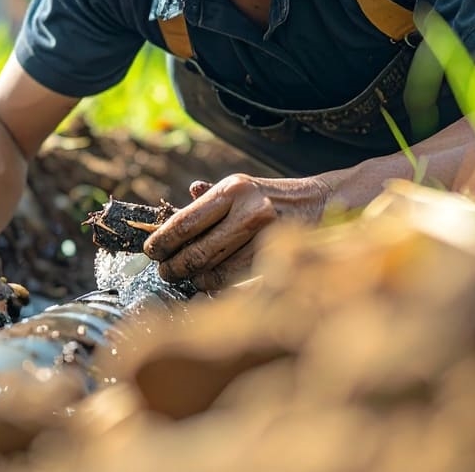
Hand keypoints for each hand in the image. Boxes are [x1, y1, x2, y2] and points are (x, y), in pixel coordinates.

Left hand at [143, 174, 331, 290]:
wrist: (322, 203)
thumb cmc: (270, 197)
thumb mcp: (239, 187)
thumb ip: (205, 200)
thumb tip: (170, 214)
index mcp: (234, 190)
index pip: (185, 222)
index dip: (162, 242)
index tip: (151, 252)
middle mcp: (250, 211)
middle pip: (198, 252)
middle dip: (175, 267)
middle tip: (165, 272)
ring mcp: (267, 238)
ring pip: (217, 272)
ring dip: (197, 279)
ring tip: (188, 278)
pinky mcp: (280, 260)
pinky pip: (239, 283)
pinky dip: (221, 286)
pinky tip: (212, 284)